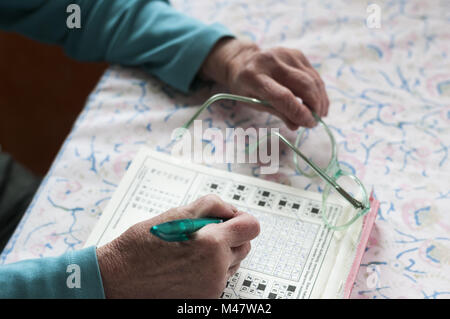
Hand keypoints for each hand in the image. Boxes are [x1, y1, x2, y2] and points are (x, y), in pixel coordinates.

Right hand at [96, 194, 259, 297]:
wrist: (119, 279)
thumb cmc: (141, 246)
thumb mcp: (175, 214)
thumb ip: (210, 206)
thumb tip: (231, 209)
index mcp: (212, 244)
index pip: (251, 227)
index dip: (241, 219)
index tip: (229, 219)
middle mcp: (216, 269)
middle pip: (245, 245)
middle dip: (230, 236)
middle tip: (205, 232)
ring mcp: (211, 287)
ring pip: (232, 263)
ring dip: (220, 254)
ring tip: (191, 250)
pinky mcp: (204, 299)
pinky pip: (219, 279)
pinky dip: (210, 270)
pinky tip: (187, 265)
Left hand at [201, 38, 328, 129]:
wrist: (244, 62)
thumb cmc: (247, 87)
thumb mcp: (254, 103)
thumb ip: (277, 112)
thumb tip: (298, 125)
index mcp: (254, 77)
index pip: (283, 96)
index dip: (299, 112)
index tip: (309, 124)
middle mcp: (272, 62)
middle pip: (304, 85)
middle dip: (314, 106)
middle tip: (315, 122)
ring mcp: (286, 55)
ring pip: (313, 80)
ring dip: (320, 100)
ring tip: (319, 114)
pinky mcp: (297, 54)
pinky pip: (314, 75)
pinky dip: (319, 91)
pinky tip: (319, 103)